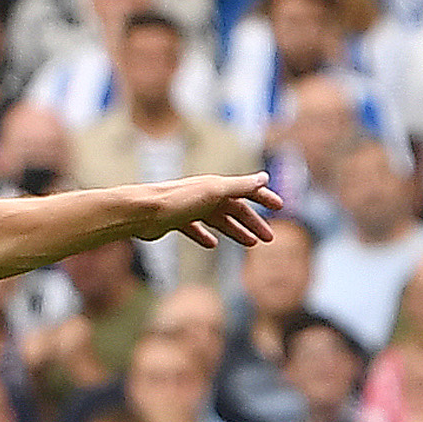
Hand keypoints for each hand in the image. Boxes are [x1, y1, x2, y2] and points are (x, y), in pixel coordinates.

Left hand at [146, 174, 283, 256]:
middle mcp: (204, 195)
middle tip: (269, 239)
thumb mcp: (214, 191)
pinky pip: (195, 228)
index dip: (264, 198)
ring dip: (235, 230)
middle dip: (253, 222)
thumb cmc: (178, 200)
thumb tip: (265, 177)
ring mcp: (189, 208)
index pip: (246, 190)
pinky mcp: (175, 221)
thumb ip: (240, 185)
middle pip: (234, 209)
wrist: (142, 211)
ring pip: (218, 220)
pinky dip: (205, 235)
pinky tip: (212, 244)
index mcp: (216, 186)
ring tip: (250, 244)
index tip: (280, 208)